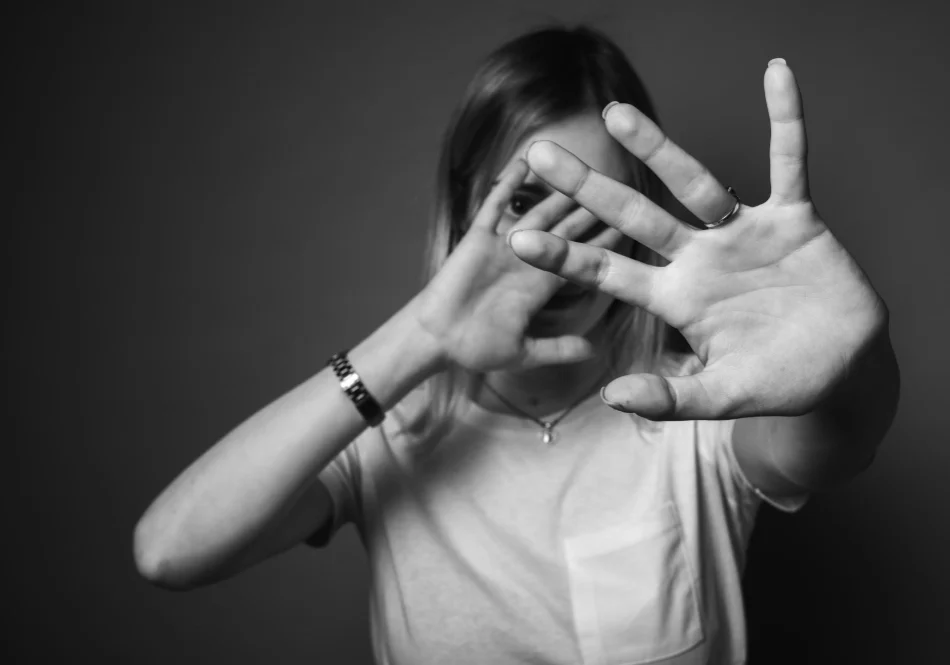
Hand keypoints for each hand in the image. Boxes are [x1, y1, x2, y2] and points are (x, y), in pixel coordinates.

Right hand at [414, 159, 622, 372]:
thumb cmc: (476, 349)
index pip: (582, 258)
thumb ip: (558, 349)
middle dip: (590, 209)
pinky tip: (522, 164)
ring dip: (557, 191)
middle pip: (567, 229)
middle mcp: (528, 260)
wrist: (437, 340)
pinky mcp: (478, 239)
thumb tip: (595, 352)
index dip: (606, 242)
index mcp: (542, 286)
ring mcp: (503, 247)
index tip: (633, 225)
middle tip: (618, 182)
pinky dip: (507, 187)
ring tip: (582, 167)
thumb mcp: (524, 353)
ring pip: (537, 213)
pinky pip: (494, 207)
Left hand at [509, 60, 887, 419]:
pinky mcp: (795, 219)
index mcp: (676, 298)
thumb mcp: (721, 396)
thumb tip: (610, 397)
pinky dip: (788, 122)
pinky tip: (777, 77)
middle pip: (634, 214)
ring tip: (613, 113)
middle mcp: (700, 258)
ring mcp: (744, 234)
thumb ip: (669, 398)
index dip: (565, 255)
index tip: (518, 237)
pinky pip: (791, 162)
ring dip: (657, 147)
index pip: (609, 271)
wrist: (841, 369)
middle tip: (539, 153)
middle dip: (587, 187)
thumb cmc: (777, 382)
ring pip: (696, 182)